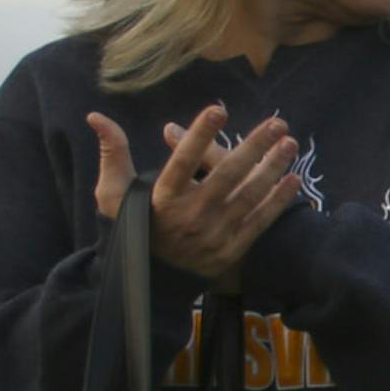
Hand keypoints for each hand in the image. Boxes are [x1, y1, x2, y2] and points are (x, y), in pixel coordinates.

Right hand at [88, 105, 302, 280]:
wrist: (147, 282)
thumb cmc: (131, 227)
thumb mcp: (112, 193)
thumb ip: (112, 153)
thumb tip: (97, 116)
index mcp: (160, 201)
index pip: (182, 163)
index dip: (198, 135)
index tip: (218, 108)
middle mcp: (188, 218)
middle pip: (225, 177)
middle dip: (253, 147)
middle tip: (277, 122)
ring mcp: (212, 236)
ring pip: (247, 197)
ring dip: (272, 169)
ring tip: (290, 143)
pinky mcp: (229, 251)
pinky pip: (258, 222)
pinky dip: (276, 202)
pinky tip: (293, 179)